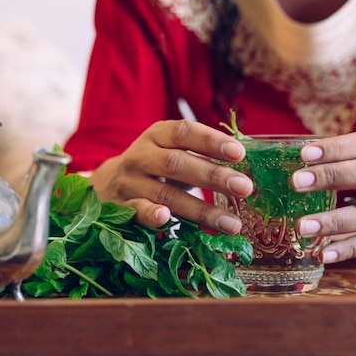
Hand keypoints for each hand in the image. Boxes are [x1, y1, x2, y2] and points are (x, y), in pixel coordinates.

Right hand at [88, 120, 252, 234]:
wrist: (107, 184)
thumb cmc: (154, 167)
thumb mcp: (172, 150)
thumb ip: (201, 154)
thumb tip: (248, 166)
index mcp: (158, 135)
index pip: (184, 132)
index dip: (211, 141)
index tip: (239, 152)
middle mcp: (142, 156)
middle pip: (177, 163)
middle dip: (213, 176)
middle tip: (245, 188)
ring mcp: (130, 182)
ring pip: (166, 194)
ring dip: (202, 210)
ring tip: (233, 224)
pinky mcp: (121, 207)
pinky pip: (137, 211)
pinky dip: (151, 215)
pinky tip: (166, 221)